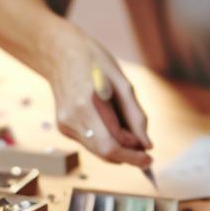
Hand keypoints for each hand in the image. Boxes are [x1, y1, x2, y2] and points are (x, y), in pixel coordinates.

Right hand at [41, 20, 152, 168]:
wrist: (59, 53)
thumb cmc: (94, 62)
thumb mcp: (122, 82)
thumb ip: (136, 115)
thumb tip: (147, 145)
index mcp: (88, 104)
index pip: (112, 146)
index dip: (133, 155)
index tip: (149, 157)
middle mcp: (72, 118)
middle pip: (104, 153)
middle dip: (128, 155)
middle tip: (144, 147)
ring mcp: (65, 125)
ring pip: (98, 151)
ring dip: (118, 147)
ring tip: (126, 126)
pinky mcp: (63, 127)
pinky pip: (91, 142)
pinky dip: (106, 139)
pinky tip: (110, 121)